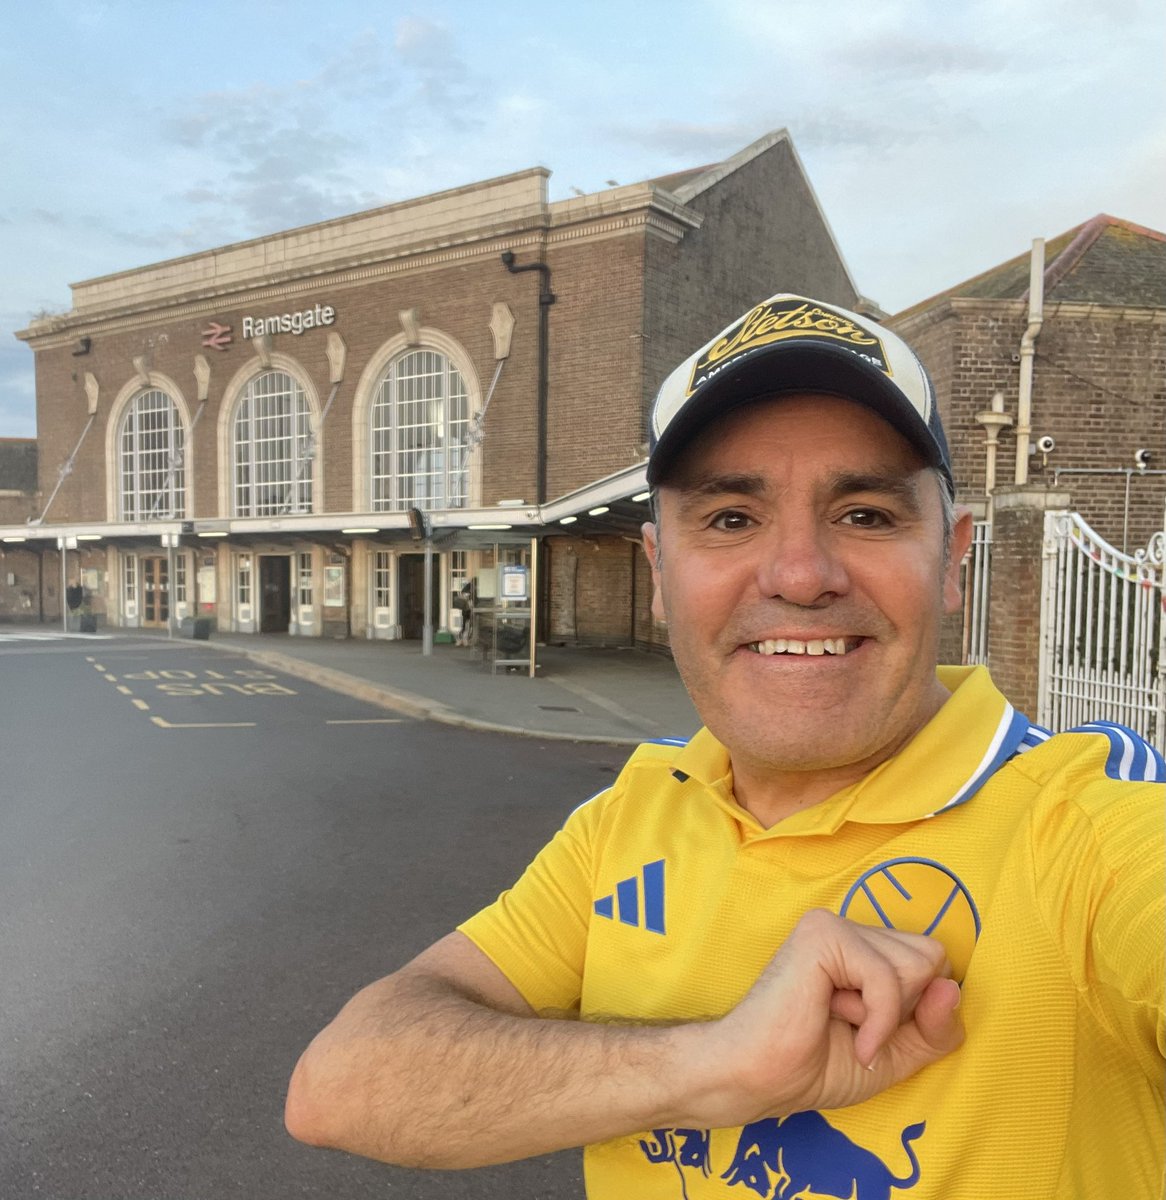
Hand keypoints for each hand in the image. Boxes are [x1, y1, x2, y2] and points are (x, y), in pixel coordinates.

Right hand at [689, 909, 962, 1124]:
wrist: (754, 1079)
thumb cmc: (812, 1067)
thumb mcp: (895, 1055)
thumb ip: (935, 1028)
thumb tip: (954, 987)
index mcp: (863, 947)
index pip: (932, 961)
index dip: (919, 1010)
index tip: (872, 1033)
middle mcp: (850, 927)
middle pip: (931, 957)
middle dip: (905, 1009)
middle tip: (852, 1024)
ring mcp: (833, 925)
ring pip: (918, 966)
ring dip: (885, 1016)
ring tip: (837, 1020)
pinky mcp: (821, 935)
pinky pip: (888, 978)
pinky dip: (879, 1022)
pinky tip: (849, 1034)